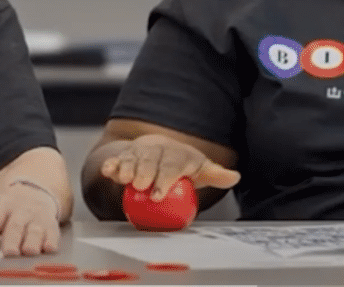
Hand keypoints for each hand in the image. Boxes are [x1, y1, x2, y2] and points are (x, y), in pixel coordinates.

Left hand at [0, 182, 61, 256]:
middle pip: (15, 226)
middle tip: (8, 251)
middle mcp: (18, 212)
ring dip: (32, 241)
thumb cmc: (5, 208)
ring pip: (34, 231)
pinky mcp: (50, 228)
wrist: (35, 194)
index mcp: (0, 205)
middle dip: (12, 239)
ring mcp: (35, 220)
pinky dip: (51, 242)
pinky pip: (52, 235)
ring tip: (28, 251)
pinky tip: (48, 248)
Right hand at [99, 134, 239, 197]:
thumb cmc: (183, 166)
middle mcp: (158, 149)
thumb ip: (215, 174)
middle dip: (144, 171)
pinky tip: (108, 171)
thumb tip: (235, 177)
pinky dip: (112, 165)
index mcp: (178, 153)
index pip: (173, 164)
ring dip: (126, 167)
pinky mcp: (126, 154)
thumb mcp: (201, 169)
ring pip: (133, 158)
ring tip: (123, 180)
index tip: (157, 194)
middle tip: (139, 186)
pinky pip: (117, 159)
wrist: (160, 149)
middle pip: (150, 159)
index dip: (164, 178)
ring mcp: (141, 150)